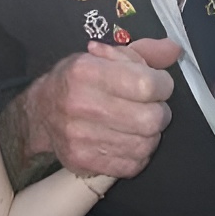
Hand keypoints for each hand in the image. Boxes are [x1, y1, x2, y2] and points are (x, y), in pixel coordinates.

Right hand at [25, 37, 179, 179]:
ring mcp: (80, 137)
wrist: (41, 113)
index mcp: (86, 71)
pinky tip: (129, 139)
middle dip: (160, 111)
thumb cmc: (77, 80)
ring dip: (151, 134)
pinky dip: (138, 153)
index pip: (146, 85)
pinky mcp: (84, 161)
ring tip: (139, 123)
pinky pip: (132, 165)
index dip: (163, 85)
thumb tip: (173, 50)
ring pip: (145, 144)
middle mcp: (81, 104)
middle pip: (150, 119)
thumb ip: (143, 51)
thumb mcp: (104, 56)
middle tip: (151, 106)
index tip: (159, 84)